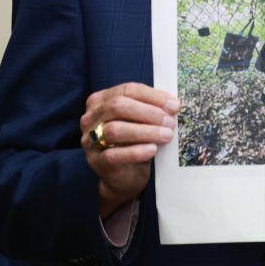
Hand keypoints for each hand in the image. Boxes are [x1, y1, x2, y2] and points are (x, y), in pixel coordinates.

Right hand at [80, 82, 179, 218]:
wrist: (125, 175)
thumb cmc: (134, 142)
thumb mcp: (140, 121)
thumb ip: (150, 108)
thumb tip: (172, 105)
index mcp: (101, 100)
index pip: (127, 90)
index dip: (153, 96)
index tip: (174, 105)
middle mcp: (91, 118)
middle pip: (118, 106)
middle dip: (149, 112)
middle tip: (170, 121)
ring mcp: (91, 140)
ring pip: (115, 130)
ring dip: (145, 131)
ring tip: (166, 135)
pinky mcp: (96, 162)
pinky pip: (114, 154)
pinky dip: (136, 151)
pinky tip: (152, 150)